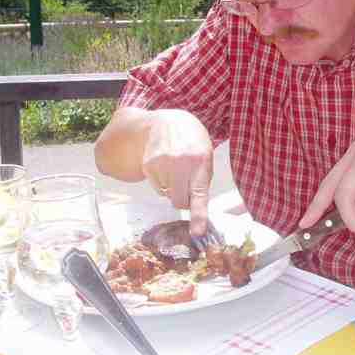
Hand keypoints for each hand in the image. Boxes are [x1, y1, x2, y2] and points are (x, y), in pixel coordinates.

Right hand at [142, 109, 212, 234]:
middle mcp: (181, 164)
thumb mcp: (205, 156)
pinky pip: (157, 187)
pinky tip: (164, 165)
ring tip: (175, 167)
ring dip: (171, 187)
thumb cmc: (192, 143)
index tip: (198, 233)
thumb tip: (195, 208)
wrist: (167, 122)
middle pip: (179, 201)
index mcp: (201, 162)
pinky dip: (161, 181)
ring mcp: (162, 164)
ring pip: (167, 195)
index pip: (199, 195)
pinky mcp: (148, 165)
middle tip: (186, 183)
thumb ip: (202, 180)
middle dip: (183, 198)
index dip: (199, 216)